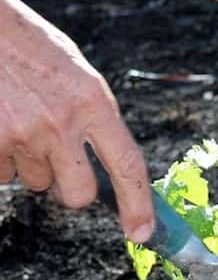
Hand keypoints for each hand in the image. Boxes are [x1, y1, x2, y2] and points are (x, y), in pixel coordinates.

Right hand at [0, 0, 154, 242]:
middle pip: (77, 194)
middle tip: (61, 162)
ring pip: (34, 182)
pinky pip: (1, 174)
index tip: (142, 232)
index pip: (127, 166)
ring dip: (31, 164)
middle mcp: (61, 124)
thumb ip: (92, 119)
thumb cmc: (32, 47)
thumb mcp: (78, 76)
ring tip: (21, 119)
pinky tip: (1, 122)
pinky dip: (2, 157)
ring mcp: (21, 136)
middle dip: (71, 188)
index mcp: (94, 102)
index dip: (138, 205)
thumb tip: (100, 164)